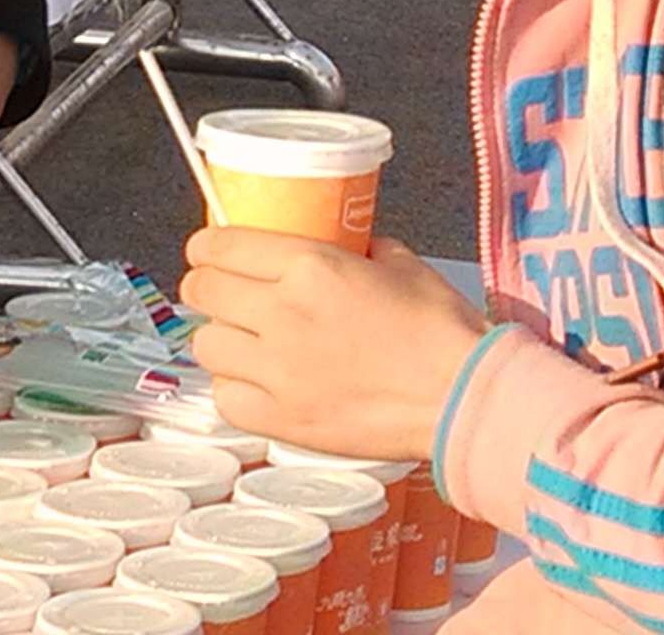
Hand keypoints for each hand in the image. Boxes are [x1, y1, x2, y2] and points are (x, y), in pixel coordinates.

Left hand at [181, 227, 487, 464]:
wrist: (462, 398)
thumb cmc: (441, 331)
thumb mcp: (400, 264)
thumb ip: (357, 250)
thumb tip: (342, 247)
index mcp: (310, 266)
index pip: (221, 245)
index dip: (206, 246)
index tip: (209, 251)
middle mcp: (282, 314)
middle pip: (201, 292)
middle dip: (206, 287)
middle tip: (223, 293)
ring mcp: (277, 371)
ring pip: (205, 345)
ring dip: (220, 338)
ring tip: (242, 341)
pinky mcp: (282, 419)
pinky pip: (225, 399)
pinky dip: (234, 389)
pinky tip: (258, 384)